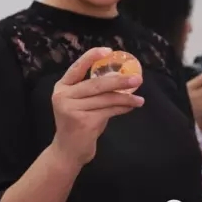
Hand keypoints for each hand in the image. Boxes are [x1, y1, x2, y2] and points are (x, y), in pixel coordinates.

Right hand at [50, 47, 144, 167]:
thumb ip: (94, 90)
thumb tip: (122, 77)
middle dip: (118, 80)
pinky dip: (122, 108)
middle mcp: (63, 96)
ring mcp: (71, 109)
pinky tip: (131, 107)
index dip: (92, 56)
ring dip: (125, 98)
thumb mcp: (81, 103)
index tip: (108, 50)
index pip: (77, 67)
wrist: (68, 150)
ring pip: (105, 99)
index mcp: (61, 87)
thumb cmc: (78, 123)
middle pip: (95, 84)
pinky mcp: (82, 122)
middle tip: (136, 78)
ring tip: (139, 99)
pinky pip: (108, 111)